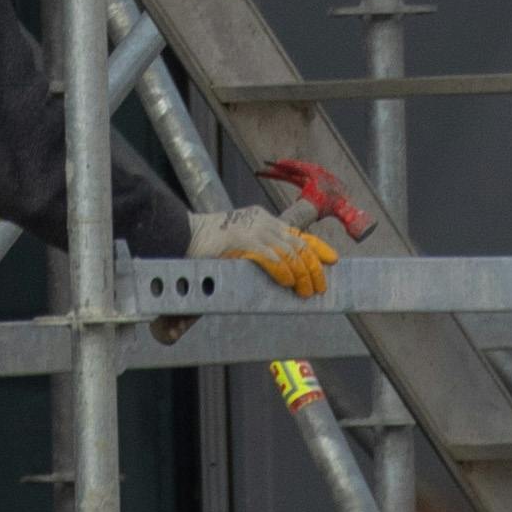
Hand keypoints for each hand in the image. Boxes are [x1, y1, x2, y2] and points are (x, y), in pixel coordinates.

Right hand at [187, 207, 338, 297]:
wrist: (178, 235)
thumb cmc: (204, 246)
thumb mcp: (237, 247)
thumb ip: (257, 256)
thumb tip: (278, 277)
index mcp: (262, 220)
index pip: (298, 233)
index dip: (319, 248)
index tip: (332, 261)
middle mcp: (261, 222)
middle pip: (299, 244)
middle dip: (313, 268)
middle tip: (318, 287)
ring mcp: (252, 230)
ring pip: (290, 252)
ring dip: (302, 274)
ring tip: (306, 292)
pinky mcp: (242, 242)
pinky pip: (271, 258)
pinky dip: (283, 271)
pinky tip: (288, 283)